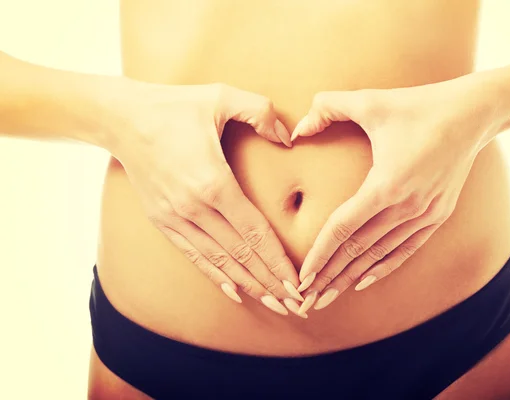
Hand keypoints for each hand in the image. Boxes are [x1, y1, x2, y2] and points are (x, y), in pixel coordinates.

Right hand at [111, 81, 304, 315]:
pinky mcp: (162, 221)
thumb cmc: (174, 106)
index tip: (296, 281)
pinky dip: (215, 275)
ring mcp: (175, 218)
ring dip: (247, 284)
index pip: (254, 232)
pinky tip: (234, 291)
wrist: (121, 119)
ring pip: (219, 260)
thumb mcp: (220, 96)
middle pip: (240, 254)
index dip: (277, 259)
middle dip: (269, 281)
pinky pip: (193, 255)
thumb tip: (288, 136)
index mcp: (212, 182)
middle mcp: (193, 208)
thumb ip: (260, 111)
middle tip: (295, 304)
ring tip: (272, 303)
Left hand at [291, 75, 494, 312]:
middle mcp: (407, 207)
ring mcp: (426, 215)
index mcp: (387, 184)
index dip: (320, 253)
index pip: (344, 228)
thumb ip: (327, 107)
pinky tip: (364, 281)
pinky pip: (406, 249)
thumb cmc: (420, 105)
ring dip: (352, 277)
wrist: (474, 113)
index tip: (301, 276)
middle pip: (359, 249)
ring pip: (381, 254)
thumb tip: (296, 129)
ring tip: (328, 296)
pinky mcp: (438, 215)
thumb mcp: (371, 100)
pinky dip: (384, 267)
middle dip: (330, 276)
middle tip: (305, 299)